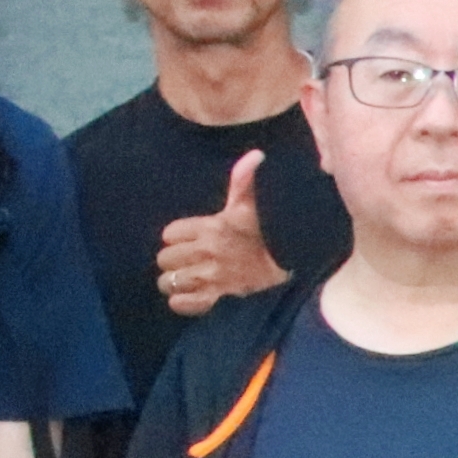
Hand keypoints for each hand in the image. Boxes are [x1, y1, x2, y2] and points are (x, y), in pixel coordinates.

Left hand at [157, 151, 287, 316]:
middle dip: (173, 259)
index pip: (169, 233)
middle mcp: (207, 252)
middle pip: (165, 258)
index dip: (176, 236)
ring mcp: (211, 277)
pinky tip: (190, 294)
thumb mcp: (252, 205)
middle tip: (187, 259)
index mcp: (211, 227)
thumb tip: (255, 155)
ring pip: (169, 281)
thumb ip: (243, 180)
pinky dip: (182, 301)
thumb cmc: (268, 232)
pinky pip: (182, 303)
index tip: (189, 238)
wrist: (291, 264)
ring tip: (186, 278)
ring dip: (174, 281)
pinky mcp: (217, 298)